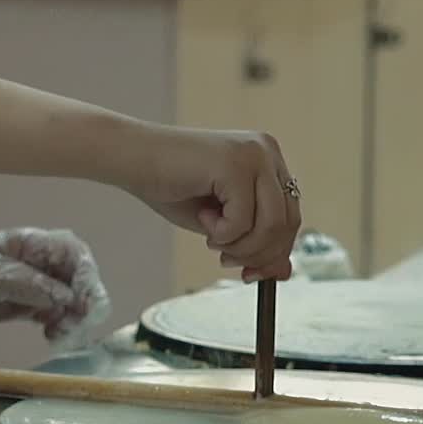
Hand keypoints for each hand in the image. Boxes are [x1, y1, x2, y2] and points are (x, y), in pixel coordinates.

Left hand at [0, 228, 111, 361]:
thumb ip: (26, 285)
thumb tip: (65, 297)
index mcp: (26, 244)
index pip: (72, 251)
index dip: (86, 275)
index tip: (85, 303)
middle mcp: (34, 261)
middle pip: (76, 275)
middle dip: (84, 299)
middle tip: (76, 325)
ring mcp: (31, 284)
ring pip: (69, 297)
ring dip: (74, 316)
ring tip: (60, 335)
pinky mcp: (24, 305)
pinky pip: (55, 312)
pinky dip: (60, 324)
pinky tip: (52, 336)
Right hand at [122, 127, 301, 281]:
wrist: (131, 158)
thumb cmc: (169, 185)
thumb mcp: (219, 222)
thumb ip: (252, 241)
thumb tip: (283, 272)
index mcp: (267, 159)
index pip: (291, 215)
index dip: (274, 251)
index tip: (251, 272)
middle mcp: (267, 151)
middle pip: (288, 222)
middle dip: (257, 254)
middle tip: (226, 260)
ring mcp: (254, 155)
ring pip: (272, 225)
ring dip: (239, 245)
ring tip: (211, 237)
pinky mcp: (236, 164)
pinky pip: (244, 221)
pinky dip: (222, 233)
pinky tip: (202, 217)